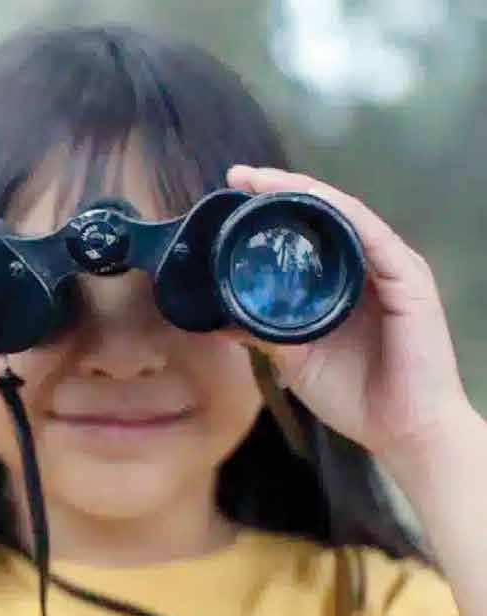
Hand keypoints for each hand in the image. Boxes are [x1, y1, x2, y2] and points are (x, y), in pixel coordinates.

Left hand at [223, 165, 478, 469]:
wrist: (402, 431)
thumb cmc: (354, 394)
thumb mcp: (293, 356)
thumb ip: (261, 331)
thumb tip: (216, 319)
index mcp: (343, 281)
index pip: (307, 230)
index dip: (272, 206)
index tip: (233, 189)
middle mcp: (368, 266)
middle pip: (324, 213)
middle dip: (281, 189)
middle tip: (239, 175)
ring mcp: (390, 269)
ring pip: (346, 214)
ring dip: (304, 192)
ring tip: (265, 180)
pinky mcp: (409, 279)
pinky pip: (372, 235)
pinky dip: (341, 213)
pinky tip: (312, 199)